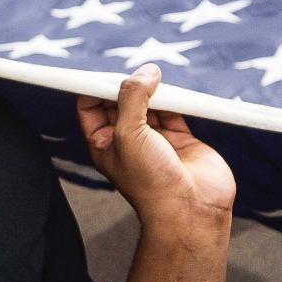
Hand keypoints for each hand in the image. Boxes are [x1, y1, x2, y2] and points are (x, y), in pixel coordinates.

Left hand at [76, 68, 235, 240]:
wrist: (190, 211)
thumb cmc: (150, 183)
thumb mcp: (129, 134)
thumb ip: (133, 98)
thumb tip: (145, 72)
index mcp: (104, 143)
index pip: (91, 107)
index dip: (94, 87)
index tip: (101, 70)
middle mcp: (128, 141)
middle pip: (121, 101)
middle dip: (126, 84)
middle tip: (133, 71)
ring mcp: (155, 140)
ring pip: (149, 103)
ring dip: (151, 89)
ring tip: (155, 77)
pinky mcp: (180, 139)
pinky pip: (175, 110)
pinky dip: (174, 98)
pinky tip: (172, 88)